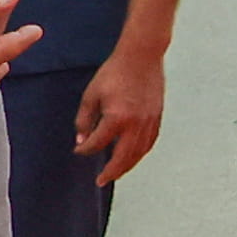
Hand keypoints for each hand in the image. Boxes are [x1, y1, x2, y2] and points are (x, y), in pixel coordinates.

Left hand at [72, 44, 168, 185]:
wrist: (142, 55)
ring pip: (139, 153)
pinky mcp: (157, 116)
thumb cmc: (115, 72)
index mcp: (116, 118)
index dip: (85, 149)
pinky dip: (141, 152)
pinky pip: (150, 142)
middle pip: (122, 158)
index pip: (97, 143)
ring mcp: (149, 121)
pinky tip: (134, 156)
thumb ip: (84, 120)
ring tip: (117, 173)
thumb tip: (82, 140)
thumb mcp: (91, 95)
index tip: (78, 150)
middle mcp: (135, 124)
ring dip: (127, 166)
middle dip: (110, 172)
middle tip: (101, 181)